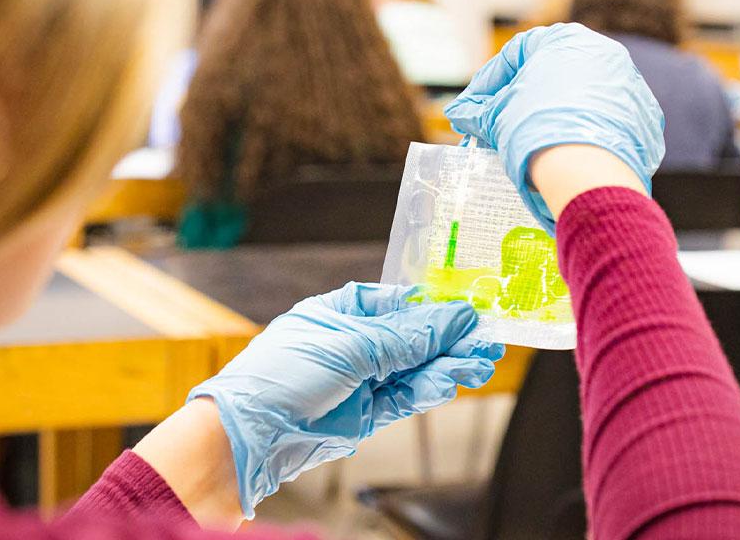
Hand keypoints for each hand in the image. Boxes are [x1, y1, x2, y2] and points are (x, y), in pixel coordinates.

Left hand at [188, 283, 503, 516]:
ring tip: (482, 363)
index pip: (397, 304)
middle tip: (487, 343)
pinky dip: (430, 390)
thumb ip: (407, 337)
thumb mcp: (351, 347)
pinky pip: (405, 396)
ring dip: (447, 366)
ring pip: (414, 370)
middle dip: (449, 341)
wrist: (251, 436)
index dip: (433, 308)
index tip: (468, 311)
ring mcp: (359, 380)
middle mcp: (352, 344)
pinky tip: (454, 380)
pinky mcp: (364, 413)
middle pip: (412, 338)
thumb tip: (454, 318)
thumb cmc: (283, 376)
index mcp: (340, 312)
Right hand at [443, 22, 664, 230]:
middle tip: (501, 128)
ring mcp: (627, 81)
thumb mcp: (495, 117)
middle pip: (551, 74)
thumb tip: (461, 114)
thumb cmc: (534, 131)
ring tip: (533, 144)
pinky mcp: (642, 113)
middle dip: (522, 100)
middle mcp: (601, 50)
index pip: (516, 54)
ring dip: (553, 115)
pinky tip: (567, 153)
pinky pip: (604, 118)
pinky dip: (583, 131)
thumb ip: (476, 111)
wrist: (586, 169)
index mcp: (563, 38)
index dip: (489, 83)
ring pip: (579, 97)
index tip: (474, 110)